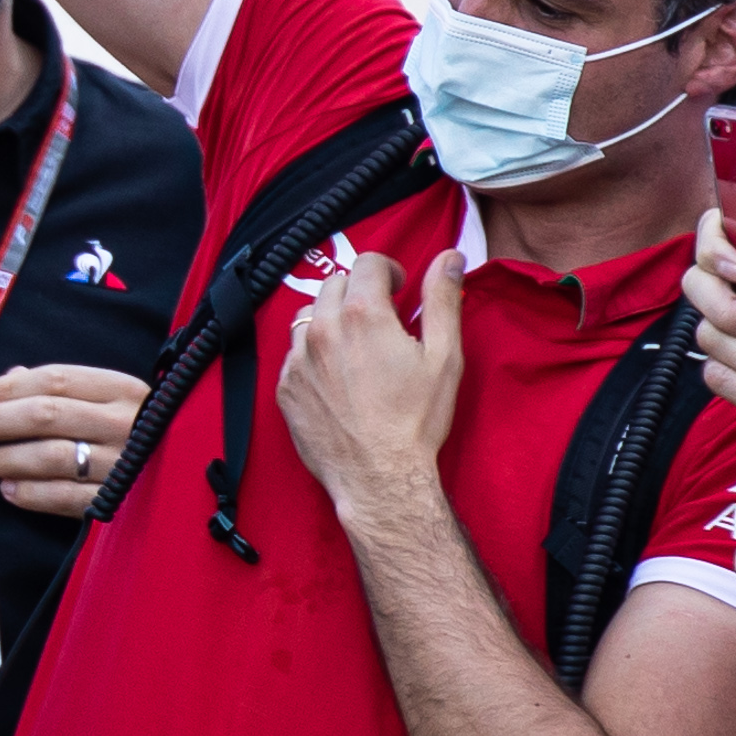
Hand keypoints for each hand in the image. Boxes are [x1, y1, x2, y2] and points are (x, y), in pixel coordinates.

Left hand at [0, 363, 149, 523]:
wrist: (191, 471)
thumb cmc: (141, 429)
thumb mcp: (113, 398)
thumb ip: (65, 386)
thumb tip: (9, 379)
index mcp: (123, 390)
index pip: (56, 380)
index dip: (10, 388)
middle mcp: (124, 424)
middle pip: (46, 415)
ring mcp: (122, 465)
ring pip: (51, 457)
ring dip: (7, 458)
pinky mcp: (118, 502)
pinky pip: (65, 497)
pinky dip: (31, 494)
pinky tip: (9, 489)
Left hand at [275, 248, 466, 521]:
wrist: (379, 477)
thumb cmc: (416, 420)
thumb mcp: (443, 356)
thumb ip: (443, 299)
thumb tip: (449, 257)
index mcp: (363, 314)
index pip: (368, 263)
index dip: (388, 270)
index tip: (399, 290)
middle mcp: (323, 330)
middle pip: (335, 285)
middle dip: (359, 291)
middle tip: (380, 318)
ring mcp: (298, 360)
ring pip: (308, 315)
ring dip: (331, 318)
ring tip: (354, 344)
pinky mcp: (286, 388)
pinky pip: (293, 354)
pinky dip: (312, 353)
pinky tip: (336, 375)